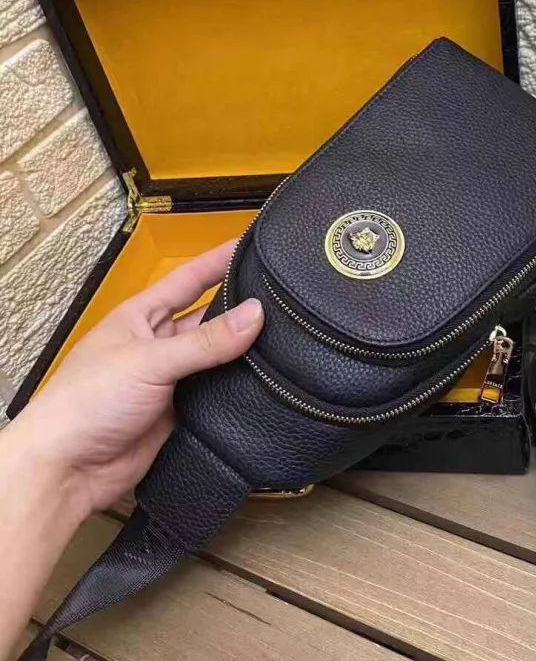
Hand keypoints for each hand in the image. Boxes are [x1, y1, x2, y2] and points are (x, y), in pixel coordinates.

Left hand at [5, 240, 263, 524]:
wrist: (68, 470)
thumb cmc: (89, 400)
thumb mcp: (149, 360)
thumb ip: (206, 340)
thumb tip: (256, 313)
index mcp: (142, 315)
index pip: (189, 278)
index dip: (219, 260)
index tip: (255, 245)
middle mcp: (159, 342)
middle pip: (208, 317)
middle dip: (240, 307)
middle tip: (284, 297)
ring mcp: (172, 378)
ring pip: (217, 356)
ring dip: (244, 349)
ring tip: (288, 335)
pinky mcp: (183, 411)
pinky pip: (218, 391)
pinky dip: (240, 385)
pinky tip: (270, 379)